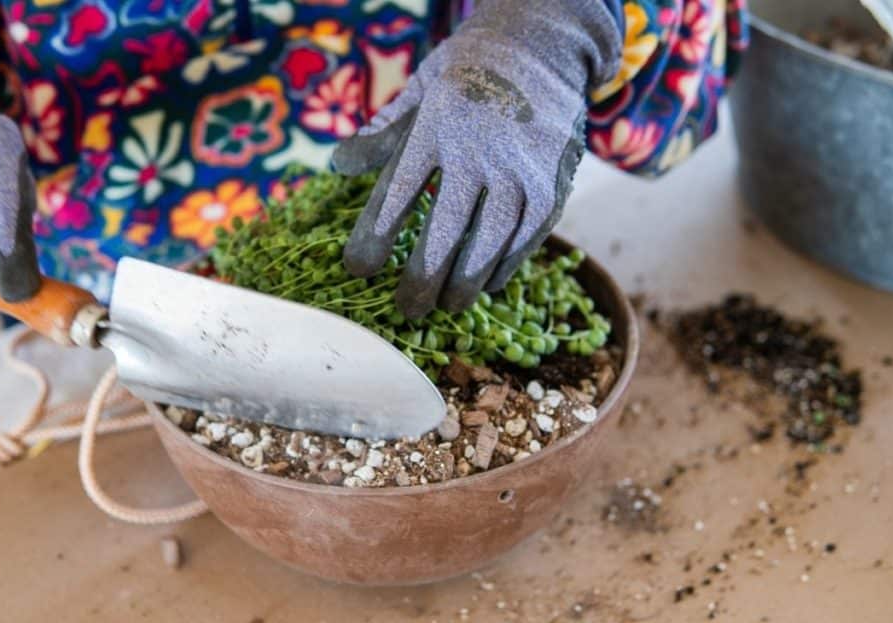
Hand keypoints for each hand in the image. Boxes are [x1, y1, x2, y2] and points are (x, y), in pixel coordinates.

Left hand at [333, 0, 619, 318]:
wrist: (543, 42)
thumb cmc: (468, 73)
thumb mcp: (421, 89)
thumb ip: (384, 132)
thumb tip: (339, 166)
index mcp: (436, 125)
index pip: (398, 192)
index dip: (375, 236)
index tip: (357, 269)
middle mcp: (479, 148)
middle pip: (445, 228)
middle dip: (422, 276)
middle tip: (407, 309)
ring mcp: (521, 167)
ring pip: (491, 239)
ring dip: (467, 280)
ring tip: (448, 307)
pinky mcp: (553, 180)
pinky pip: (529, 234)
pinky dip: (508, 263)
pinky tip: (490, 283)